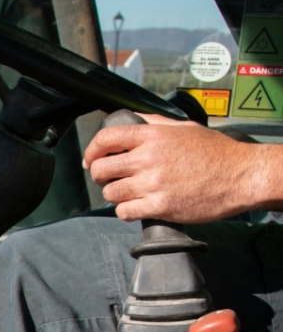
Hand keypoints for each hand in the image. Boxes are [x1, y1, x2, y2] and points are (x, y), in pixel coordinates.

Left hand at [82, 116, 282, 222]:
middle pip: (101, 169)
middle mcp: (149, 158)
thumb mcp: (184, 127)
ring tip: (130, 192)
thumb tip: (132, 119)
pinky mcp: (159, 206)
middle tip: (112, 178)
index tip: (91, 159)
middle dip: (102, 175)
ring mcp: (153, 184)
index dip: (92, 150)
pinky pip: (124, 212)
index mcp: (153, 136)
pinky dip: (126, 211)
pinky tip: (137, 206)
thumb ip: (154, 123)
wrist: (241, 176)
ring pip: (110, 193)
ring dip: (116, 194)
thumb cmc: (216, 152)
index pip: (106, 138)